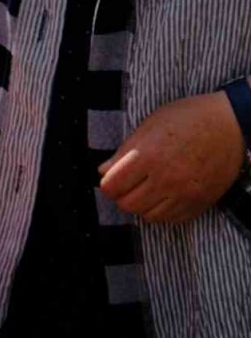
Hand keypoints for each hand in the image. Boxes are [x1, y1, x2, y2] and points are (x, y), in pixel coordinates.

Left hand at [100, 90, 246, 222]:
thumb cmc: (190, 118)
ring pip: (147, 215)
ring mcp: (185, 192)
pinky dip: (163, 211)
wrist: (234, 123)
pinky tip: (165, 195)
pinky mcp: (200, 202)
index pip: (110, 186)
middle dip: (123, 195)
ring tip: (149, 189)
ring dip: (143, 205)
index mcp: (149, 155)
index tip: (113, 178)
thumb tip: (103, 171)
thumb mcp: (150, 124)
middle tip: (130, 185)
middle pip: (126, 204)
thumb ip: (124, 151)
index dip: (108, 183)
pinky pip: (171, 219)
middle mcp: (166, 177)